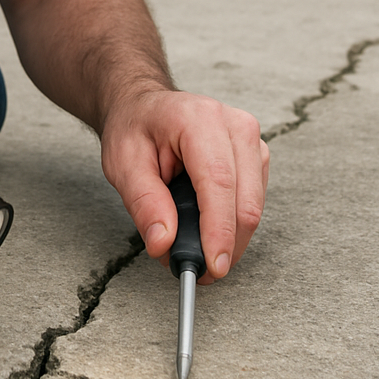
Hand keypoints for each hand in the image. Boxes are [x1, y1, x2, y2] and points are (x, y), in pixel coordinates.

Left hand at [100, 89, 268, 281]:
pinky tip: (205, 227)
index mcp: (198, 118)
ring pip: (253, 205)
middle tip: (196, 272)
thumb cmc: (134, 129)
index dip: (219, 230)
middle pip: (244, 199)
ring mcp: (251, 139)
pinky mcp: (256, 155)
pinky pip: (253, 201)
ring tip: (190, 246)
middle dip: (225, 244)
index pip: (218, 182)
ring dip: (228, 237)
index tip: (213, 267)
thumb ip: (143, 203)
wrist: (145, 106)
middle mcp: (234, 125)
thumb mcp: (122, 164)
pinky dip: (231, 223)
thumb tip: (163, 243)